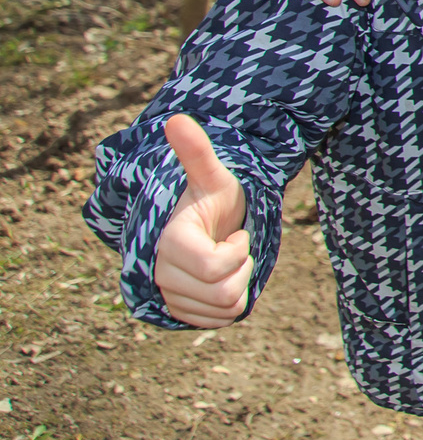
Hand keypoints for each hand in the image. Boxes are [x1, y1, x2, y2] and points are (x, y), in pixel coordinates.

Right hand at [153, 115, 251, 327]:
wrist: (201, 226)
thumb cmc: (212, 199)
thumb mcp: (212, 176)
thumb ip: (196, 152)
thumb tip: (175, 118)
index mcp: (171, 243)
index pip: (218, 269)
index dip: (238, 252)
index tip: (234, 235)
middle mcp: (162, 275)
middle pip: (225, 292)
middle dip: (242, 269)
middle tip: (233, 247)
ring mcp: (170, 297)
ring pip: (225, 308)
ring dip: (238, 284)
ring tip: (228, 262)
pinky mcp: (181, 313)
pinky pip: (220, 320)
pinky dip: (231, 303)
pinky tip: (223, 280)